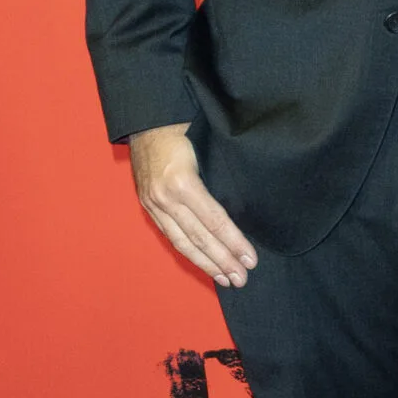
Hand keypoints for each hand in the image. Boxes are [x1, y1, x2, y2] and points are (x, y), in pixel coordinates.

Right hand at [129, 123, 256, 286]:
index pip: (214, 220)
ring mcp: (153, 203)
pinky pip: (170, 234)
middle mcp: (165, 197)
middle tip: (242, 279)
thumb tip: (251, 201)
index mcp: (182, 182)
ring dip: (205, 263)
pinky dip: (187, 251)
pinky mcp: (148, 205)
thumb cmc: (183, 126)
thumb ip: (222, 174)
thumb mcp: (207, 145)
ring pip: (182, 241)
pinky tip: (203, 262)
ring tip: (226, 279)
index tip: (251, 259)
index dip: (233, 242)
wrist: (146, 118)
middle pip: (198, 237)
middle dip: (222, 261)